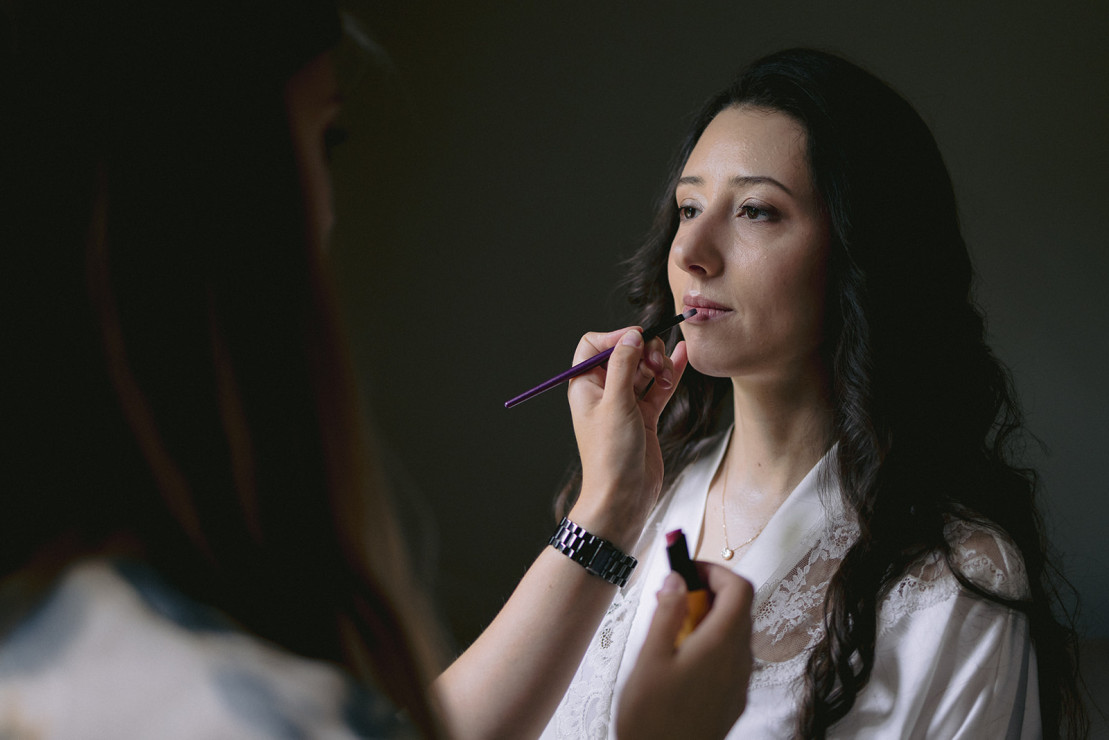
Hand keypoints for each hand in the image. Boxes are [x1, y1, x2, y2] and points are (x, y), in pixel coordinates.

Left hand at [566, 327, 688, 546]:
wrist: (623, 498)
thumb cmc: (610, 457)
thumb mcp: (616, 404)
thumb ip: (623, 366)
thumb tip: (630, 337)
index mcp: (585, 387)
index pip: (594, 345)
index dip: (615, 337)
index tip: (637, 339)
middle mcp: (604, 393)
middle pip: (624, 355)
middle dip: (643, 351)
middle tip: (656, 362)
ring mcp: (625, 405)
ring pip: (644, 370)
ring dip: (659, 365)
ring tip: (667, 375)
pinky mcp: (645, 418)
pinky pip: (658, 388)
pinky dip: (670, 375)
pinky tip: (682, 358)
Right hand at [616, 565, 753, 739]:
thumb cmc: (653, 721)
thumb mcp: (650, 659)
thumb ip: (667, 613)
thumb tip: (677, 579)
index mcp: (721, 645)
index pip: (739, 588)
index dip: (715, 570)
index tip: (687, 568)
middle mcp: (739, 661)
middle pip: (738, 607)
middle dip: (706, 592)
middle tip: (670, 596)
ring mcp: (739, 681)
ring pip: (734, 632)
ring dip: (707, 618)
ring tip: (668, 628)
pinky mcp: (733, 698)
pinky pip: (730, 656)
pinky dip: (710, 642)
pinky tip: (678, 657)